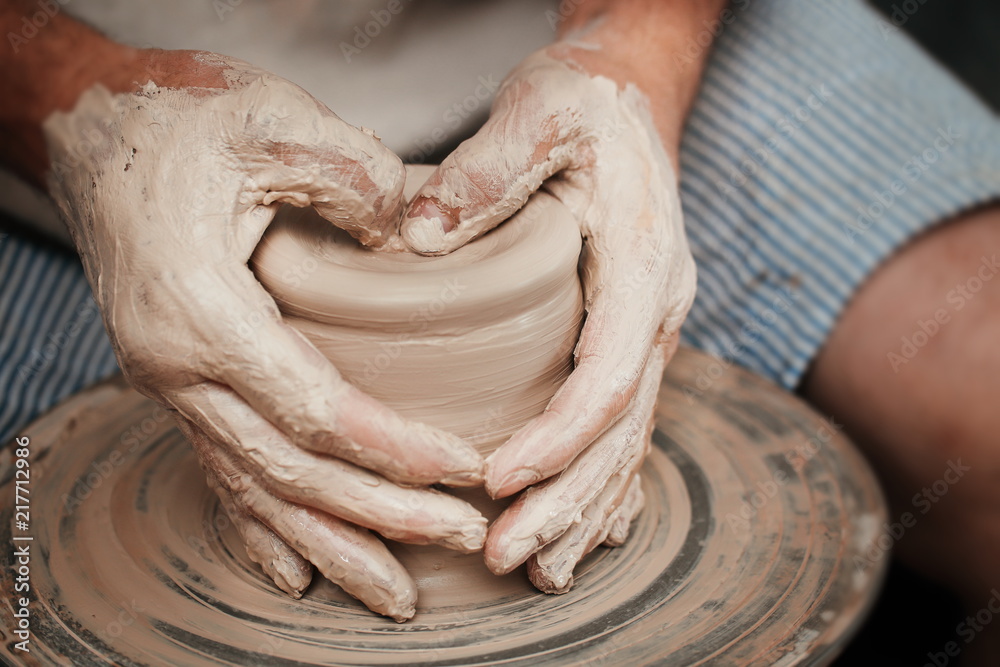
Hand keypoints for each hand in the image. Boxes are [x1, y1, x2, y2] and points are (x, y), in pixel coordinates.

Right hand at [43, 50, 485, 620]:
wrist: (91, 124)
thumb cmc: (173, 119)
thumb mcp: (271, 120)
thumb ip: (354, 177)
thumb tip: (413, 240)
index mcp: (203, 312)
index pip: (316, 411)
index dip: (394, 451)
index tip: (464, 473)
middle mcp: (178, 367)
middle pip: (290, 472)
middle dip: (380, 516)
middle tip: (461, 539)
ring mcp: (171, 383)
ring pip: (255, 489)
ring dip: (329, 545)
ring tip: (392, 593)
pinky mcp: (179, 381)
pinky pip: (222, 469)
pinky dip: (260, 526)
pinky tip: (295, 570)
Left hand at [400, 46, 696, 592]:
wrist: (627, 94)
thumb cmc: (585, 101)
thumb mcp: (541, 111)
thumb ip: (488, 169)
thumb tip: (415, 237)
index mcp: (644, 263)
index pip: (609, 374)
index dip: (558, 436)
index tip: (497, 480)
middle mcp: (655, 309)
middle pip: (621, 428)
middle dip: (566, 499)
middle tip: (507, 557)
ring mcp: (646, 326)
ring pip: (624, 438)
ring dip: (581, 507)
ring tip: (535, 569)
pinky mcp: (624, 334)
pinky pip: (620, 422)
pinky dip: (598, 480)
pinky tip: (576, 529)